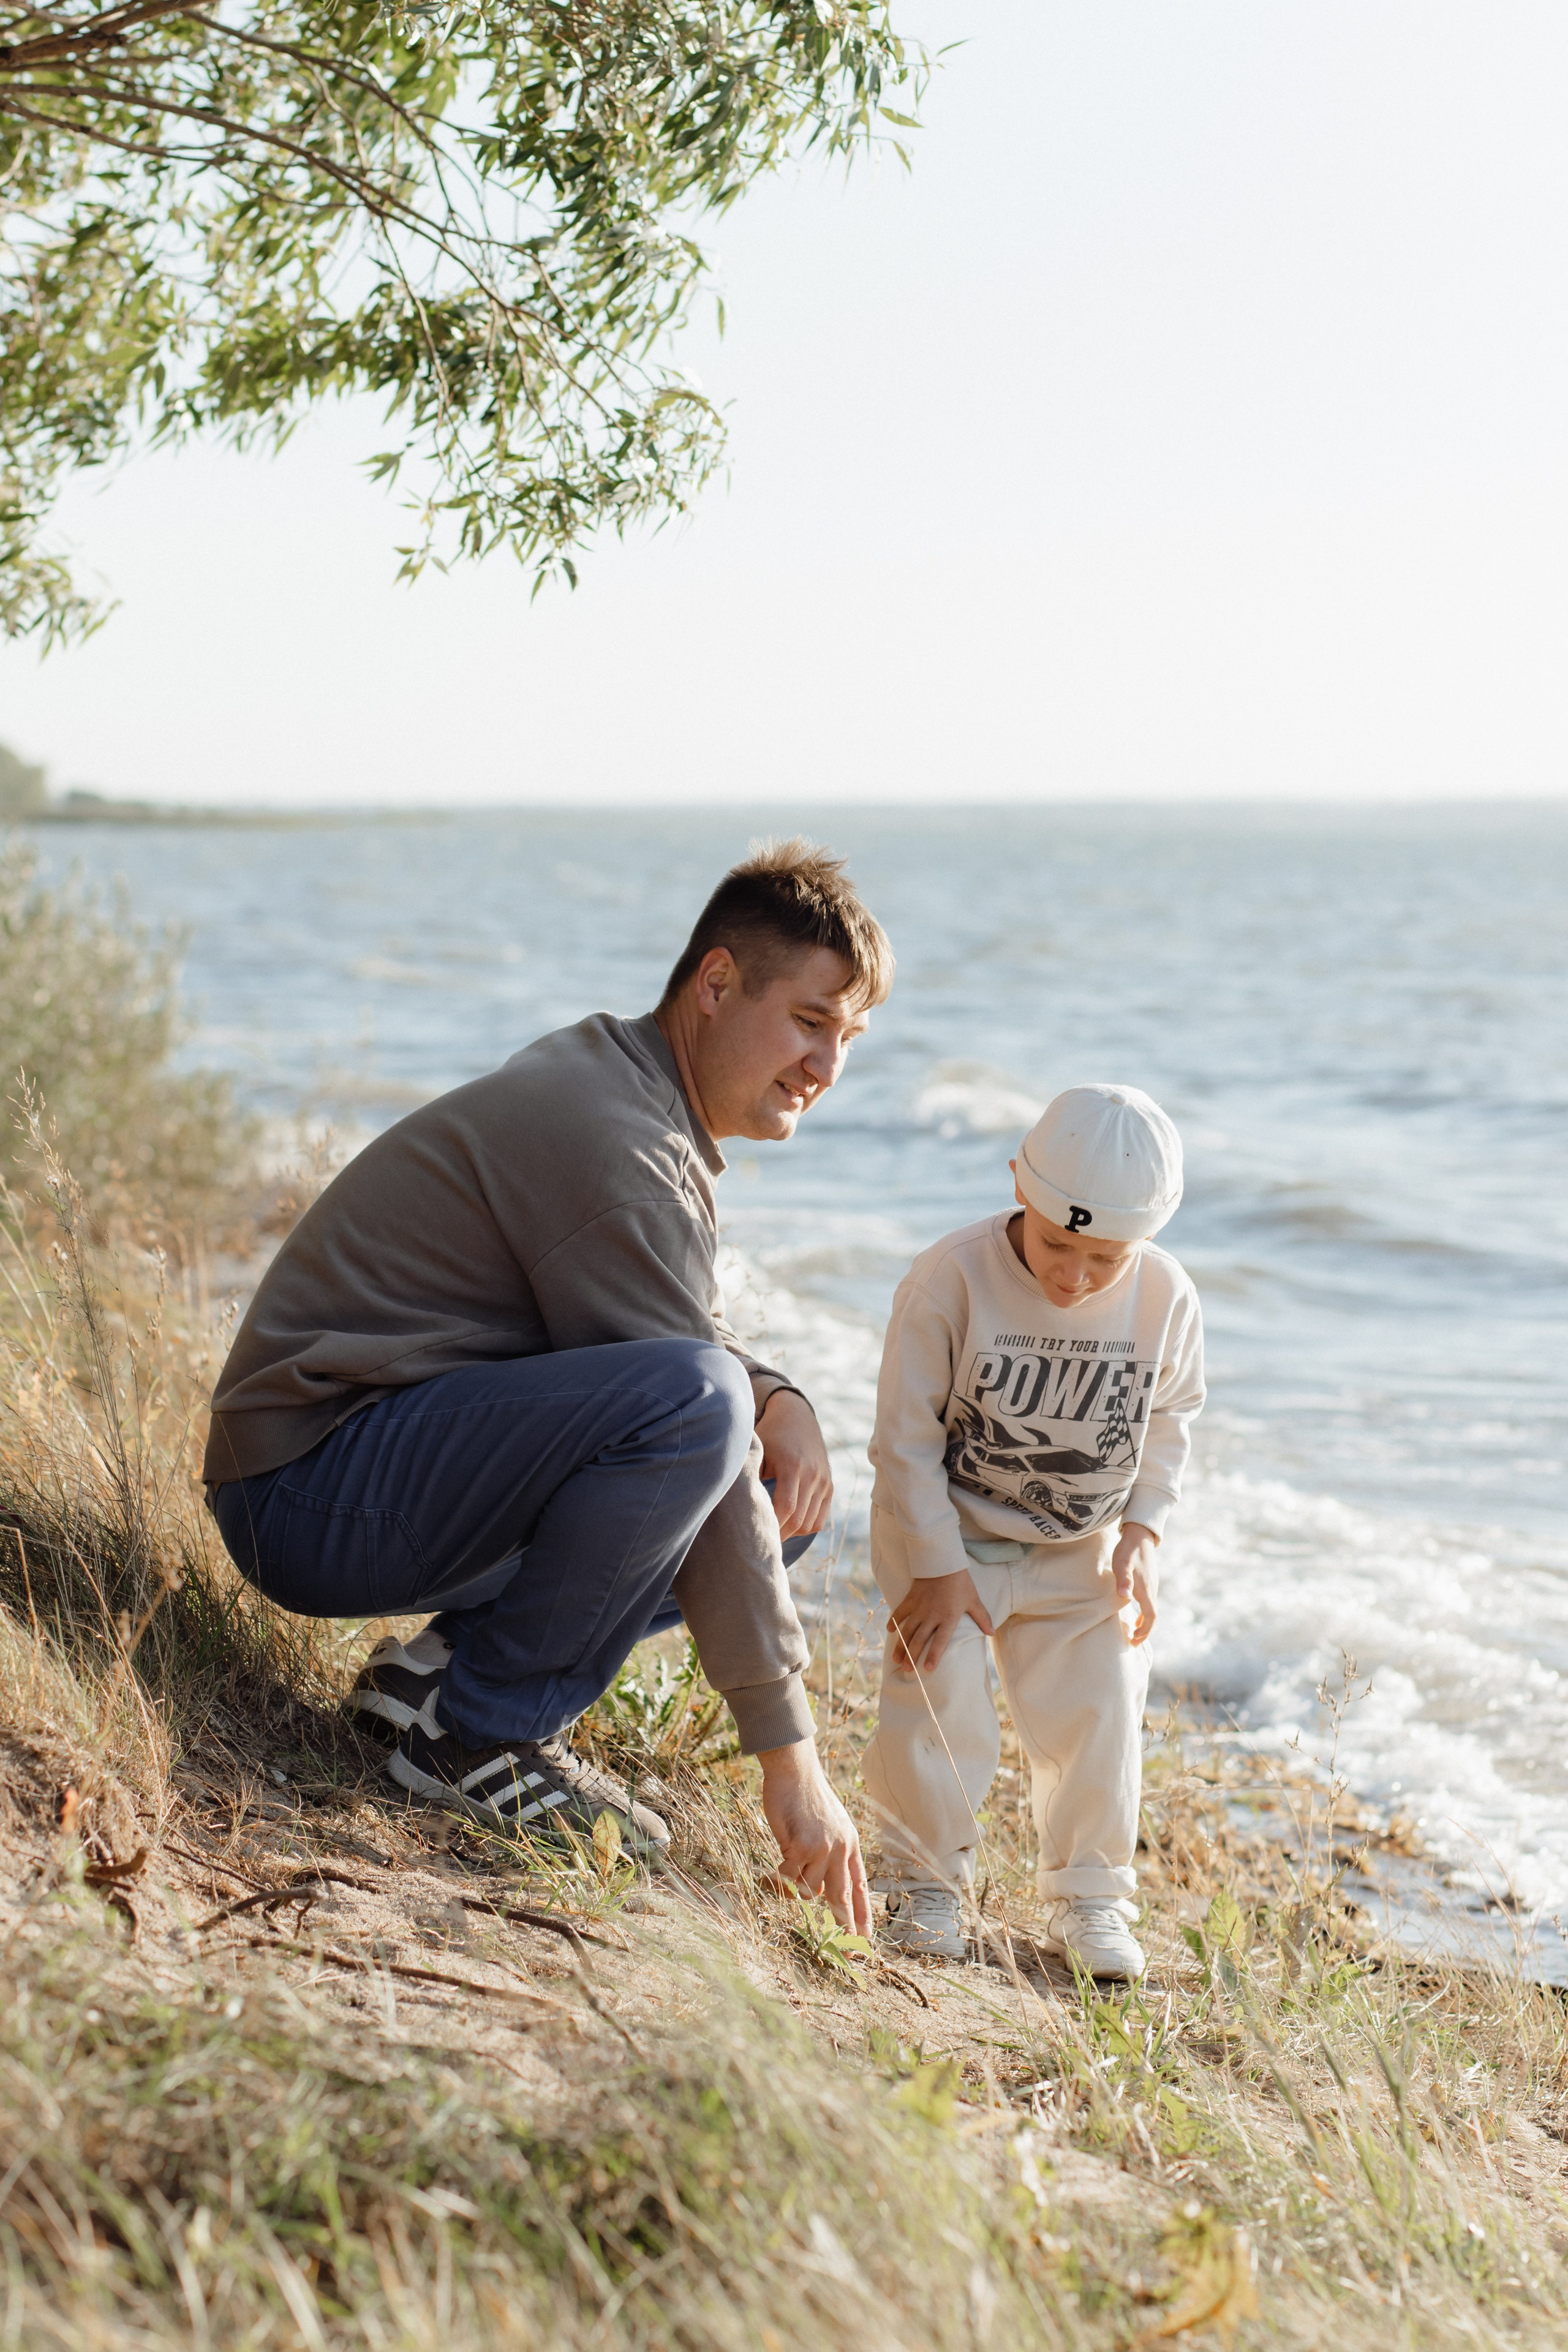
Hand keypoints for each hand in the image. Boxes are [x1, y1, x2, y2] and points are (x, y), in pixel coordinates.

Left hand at [756, 1389, 831, 1539]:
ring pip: (810, 1523)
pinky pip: (820, 1519)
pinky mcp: (829, 1486)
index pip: (785, 1507)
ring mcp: (824, 1481)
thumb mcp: (758, 1450)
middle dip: (779, 1534)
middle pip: (798, 1519)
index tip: (756, 1533)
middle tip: (761, 1541)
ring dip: (792, 1533)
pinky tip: (788, 1525)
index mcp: (792, 1465)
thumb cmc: (769, 1435)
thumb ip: (750, 1476)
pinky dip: (805, 1527)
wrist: (796, 1416)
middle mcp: (812, 1474)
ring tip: (773, 1535)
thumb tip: (739, 1507)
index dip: (772, 1525)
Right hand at [757, 1740, 870, 1935]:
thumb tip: (817, 1889)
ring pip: (808, 1888)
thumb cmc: (807, 1798)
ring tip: (789, 1862)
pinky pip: (788, 1877)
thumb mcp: (829, 1824)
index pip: (860, 1884)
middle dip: (843, 1921)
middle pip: (841, 1895)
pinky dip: (779, 1876)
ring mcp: (822, 1849)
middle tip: (848, 1944)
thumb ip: (830, 1852)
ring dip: (796, 1882)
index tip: (865, 1935)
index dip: (862, 1911)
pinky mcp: (801, 1847)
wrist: (796, 1773)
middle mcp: (841, 1848)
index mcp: (850, 1843)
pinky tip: (774, 1867)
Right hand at [887, 1568, 993, 1676]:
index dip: (934, 1656)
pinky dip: (894, 1622)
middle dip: (912, 1657)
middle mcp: (932, 1616)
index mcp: (948, 1618)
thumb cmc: (960, 1582)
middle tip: (906, 1670)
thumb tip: (991, 1632)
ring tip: (896, 1659)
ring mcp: (919, 1608)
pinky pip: (899, 1612)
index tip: (927, 1669)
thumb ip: (982, 1618)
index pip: (940, 1641)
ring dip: (901, 1646)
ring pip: (907, 1630)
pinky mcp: (910, 1599)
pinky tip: (890, 1631)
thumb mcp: (973, 1600)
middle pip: (919, 1640)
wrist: (943, 1561)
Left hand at [1112, 1522, 1159, 1645]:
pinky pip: (1149, 1601)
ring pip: (1151, 1609)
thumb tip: (1125, 1597)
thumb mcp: (1121, 1564)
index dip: (1145, 1631)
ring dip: (1144, 1621)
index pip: (1151, 1617)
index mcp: (1146, 1589)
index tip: (1135, 1641)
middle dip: (1144, 1631)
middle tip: (1133, 1641)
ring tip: (1133, 1630)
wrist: (1139, 1534)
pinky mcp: (1149, 1580)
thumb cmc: (1127, 1549)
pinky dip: (1144, 1611)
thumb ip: (1123, 1580)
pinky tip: (1135, 1610)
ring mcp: (1152, 1584)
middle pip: (1152, 1616)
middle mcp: (1152, 1589)